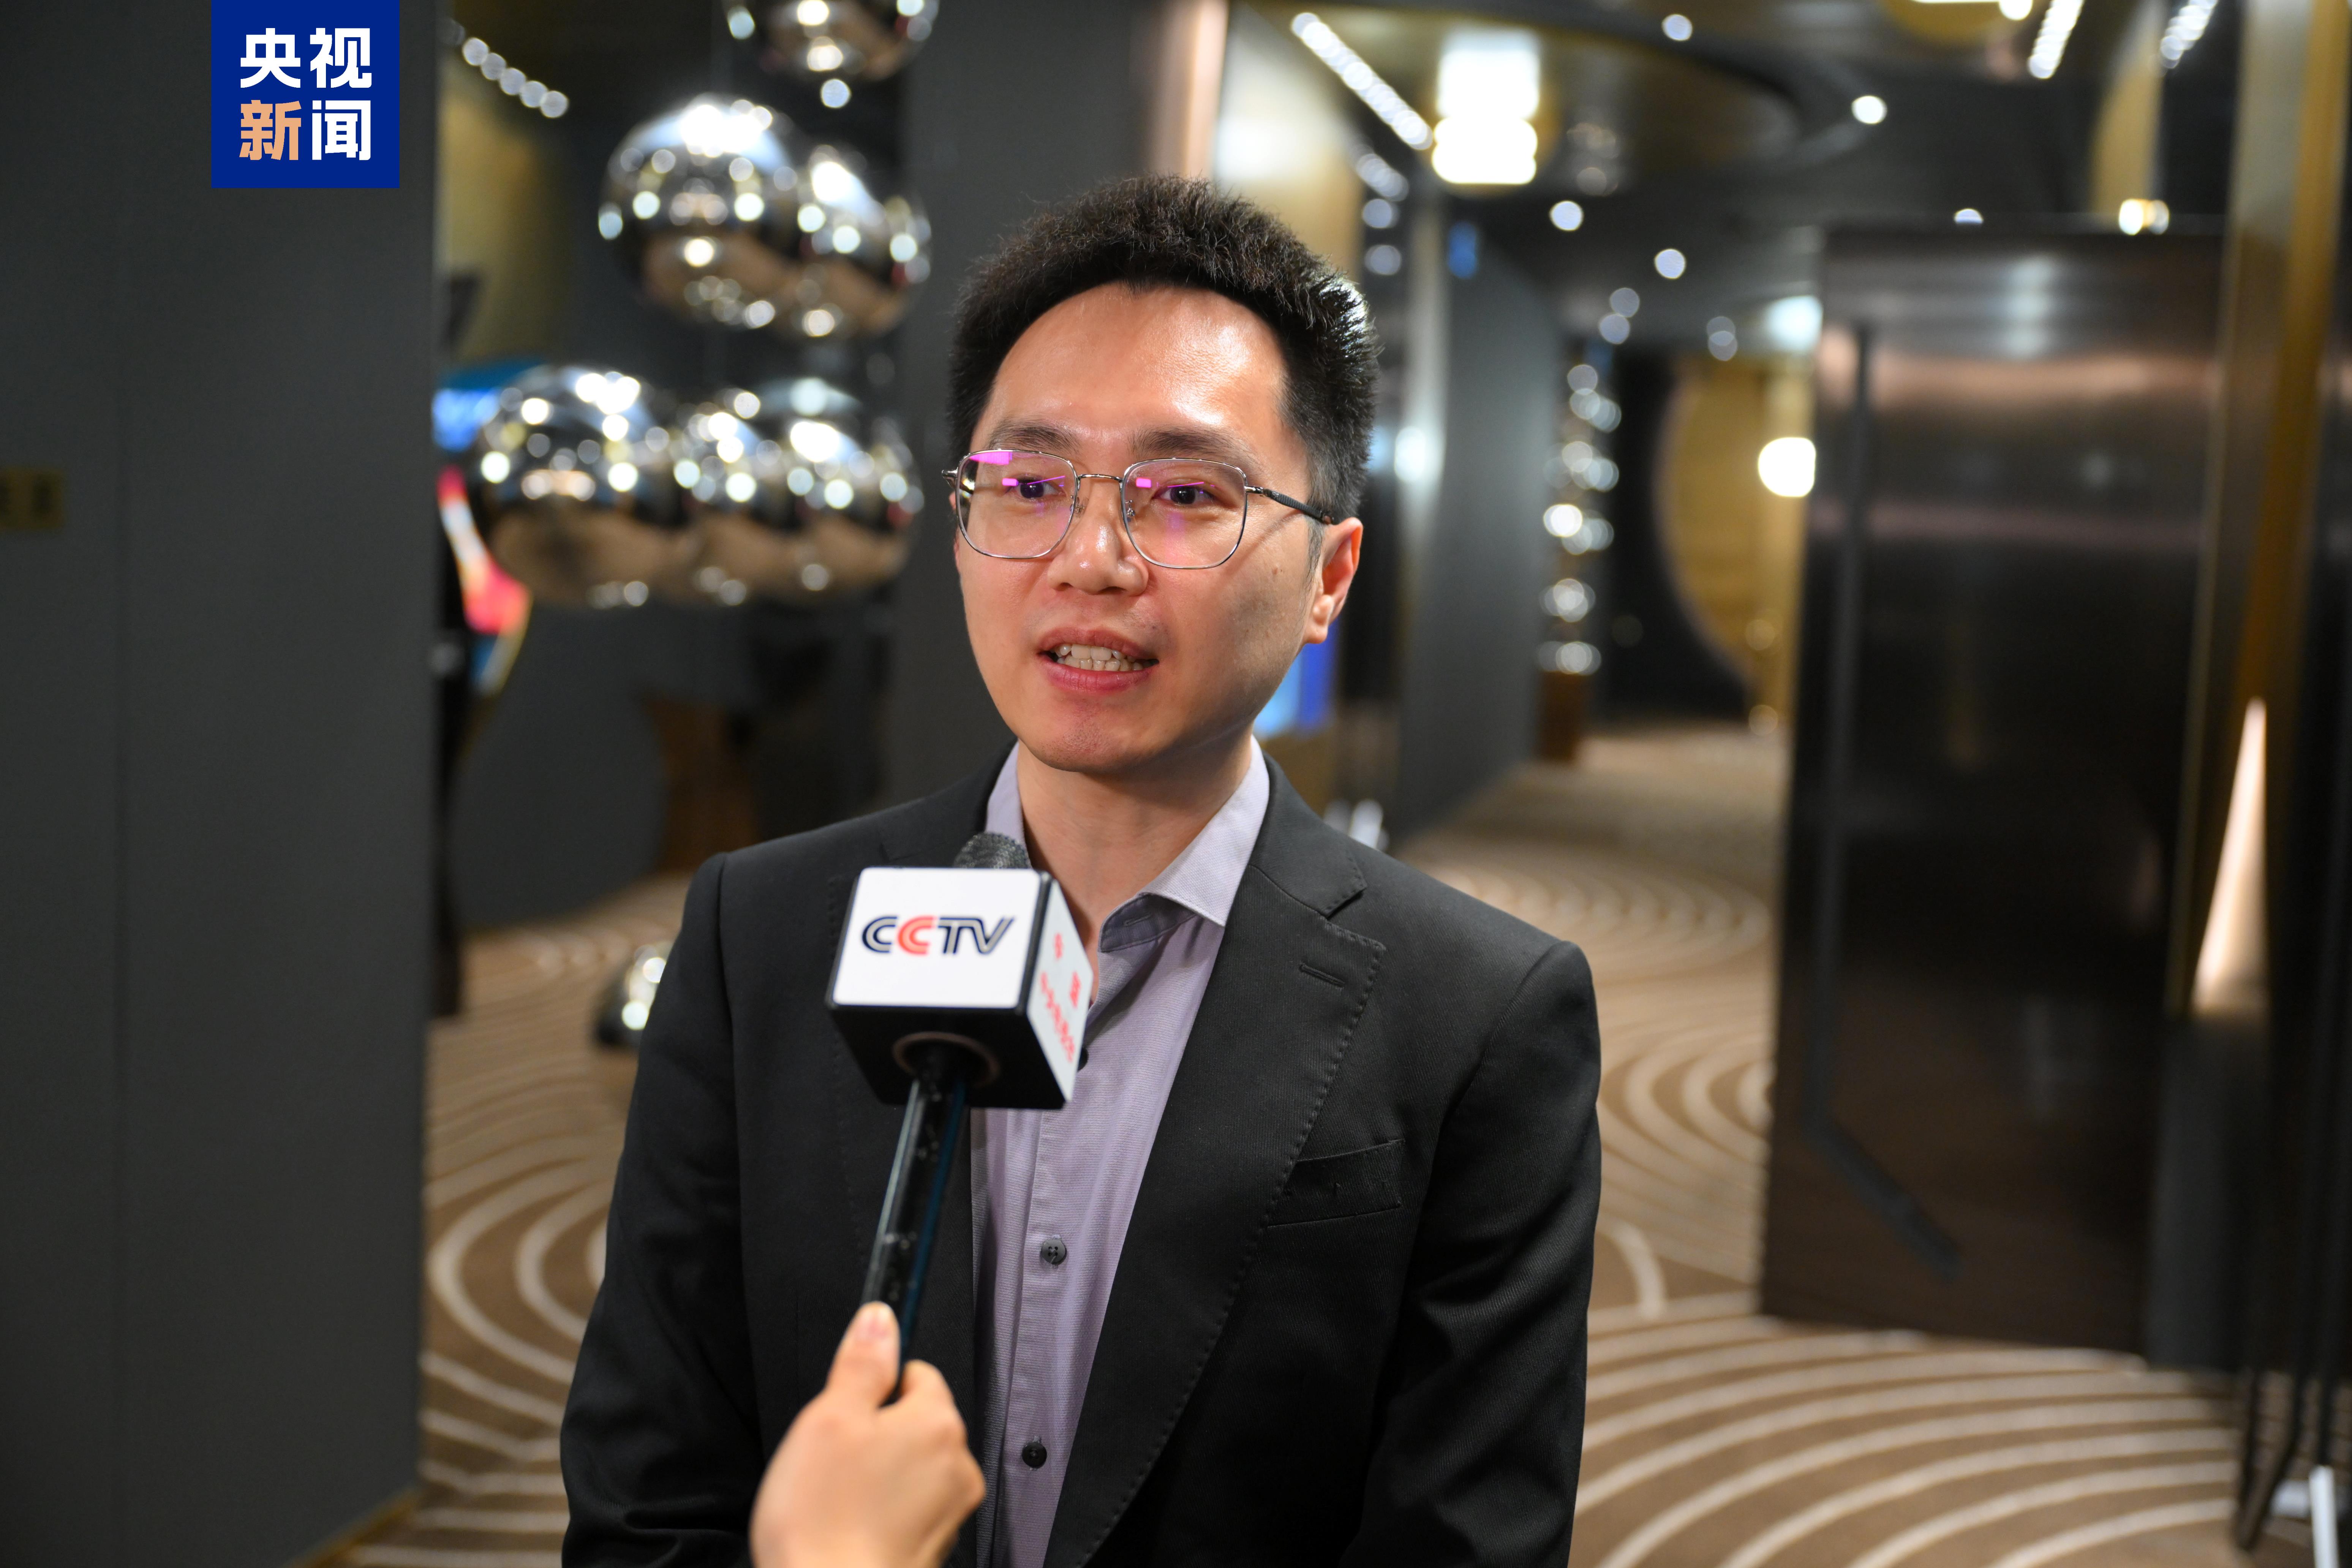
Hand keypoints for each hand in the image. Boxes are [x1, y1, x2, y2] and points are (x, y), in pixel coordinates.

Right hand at [751, 1302, 986, 1567]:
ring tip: (839, 1497)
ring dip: (879, 1473)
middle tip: (834, 1460)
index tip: (847, 1409)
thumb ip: (862, 1362)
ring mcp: (950, 1509)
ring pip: (912, 1466)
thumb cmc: (824, 1519)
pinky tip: (850, 1524)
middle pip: (916, 1421)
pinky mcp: (934, 1544)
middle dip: (876, 1432)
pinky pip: (910, 1508)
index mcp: (937, 1422)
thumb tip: (881, 1318)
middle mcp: (957, 1464)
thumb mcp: (829, 1418)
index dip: (875, 1389)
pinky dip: (883, 1511)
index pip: (918, 1374)